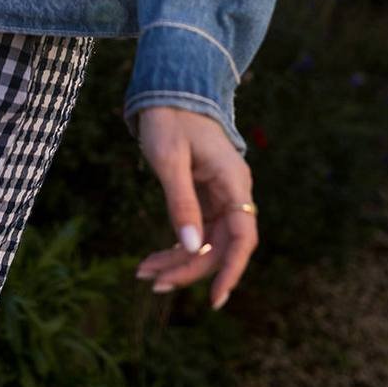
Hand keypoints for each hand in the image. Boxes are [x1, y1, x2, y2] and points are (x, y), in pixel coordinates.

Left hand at [134, 106, 257, 310]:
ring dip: (178, 261)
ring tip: (144, 275)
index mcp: (233, 182)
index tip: (215, 300)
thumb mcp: (169, 159)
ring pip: (206, 242)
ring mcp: (218, 194)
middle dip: (188, 269)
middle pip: (220, 245)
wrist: (168, 87)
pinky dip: (176, 245)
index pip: (243, 237)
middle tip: (153, 284)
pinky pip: (196, 230)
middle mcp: (232, 191)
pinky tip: (154, 259)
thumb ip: (181, 202)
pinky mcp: (204, 194)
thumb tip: (191, 247)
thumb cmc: (169, 117)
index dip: (232, 271)